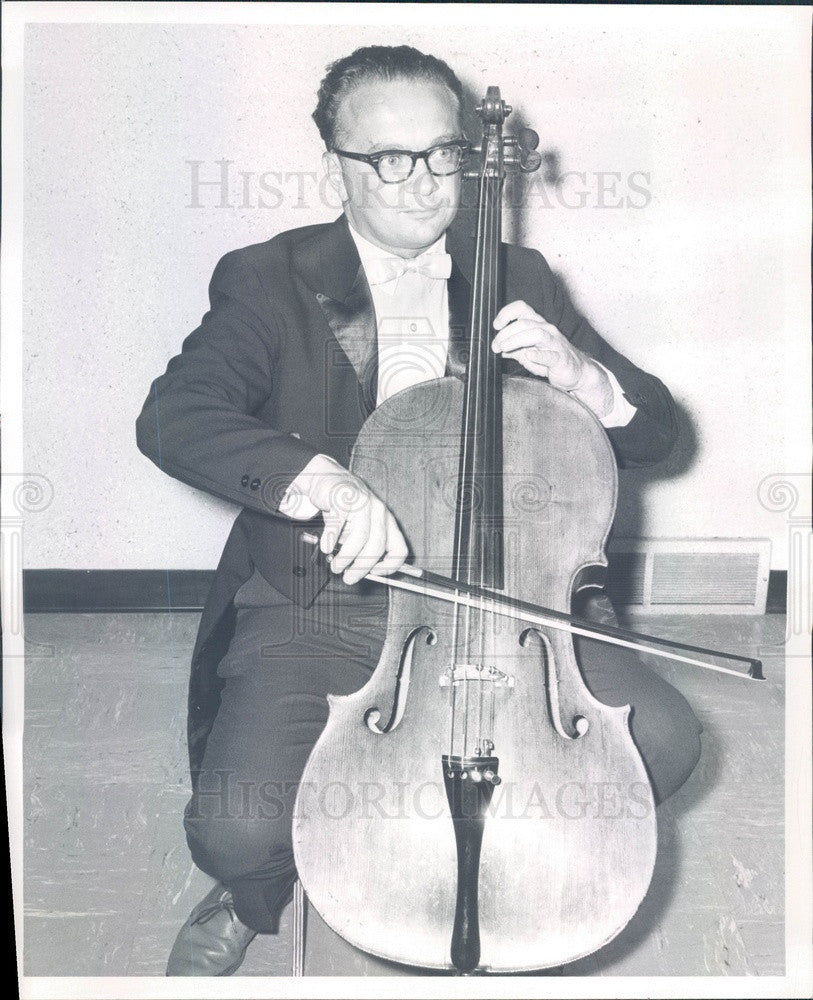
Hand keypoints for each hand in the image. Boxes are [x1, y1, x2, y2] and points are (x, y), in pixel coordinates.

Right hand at [297, 455, 408, 584]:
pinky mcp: (344, 499)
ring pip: (360, 537)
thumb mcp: (357, 528)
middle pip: (378, 546)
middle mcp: (379, 512)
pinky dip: (331, 539)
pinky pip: (338, 523)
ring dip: (346, 557)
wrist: (327, 478)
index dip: (389, 566)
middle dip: (362, 567)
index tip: (375, 574)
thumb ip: (360, 548)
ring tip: (336, 565)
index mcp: (387, 521)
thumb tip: (356, 573)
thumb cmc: (344, 507)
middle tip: (349, 577)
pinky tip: (326, 548)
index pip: (399, 549)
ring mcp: (363, 504)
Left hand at [491, 300, 612, 417]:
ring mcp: (555, 343)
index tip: (496, 325)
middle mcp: (547, 330)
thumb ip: (512, 349)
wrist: (575, 373)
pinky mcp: (560, 359)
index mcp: (537, 325)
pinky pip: (550, 355)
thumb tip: (497, 348)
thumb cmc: (551, 359)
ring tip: (504, 348)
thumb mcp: (527, 353)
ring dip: (516, 339)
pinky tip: (529, 356)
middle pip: (524, 322)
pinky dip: (538, 355)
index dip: (506, 313)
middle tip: (495, 346)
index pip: (522, 308)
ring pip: (536, 333)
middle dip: (505, 333)